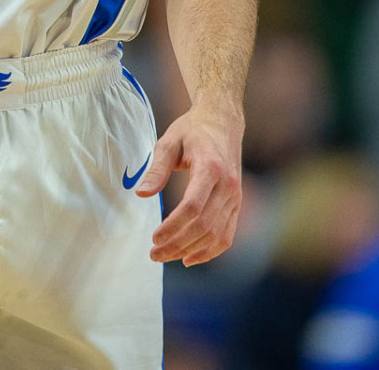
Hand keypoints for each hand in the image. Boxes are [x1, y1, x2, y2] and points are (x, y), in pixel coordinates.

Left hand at [136, 103, 243, 265]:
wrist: (223, 121)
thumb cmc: (193, 130)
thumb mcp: (169, 141)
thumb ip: (157, 169)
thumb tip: (141, 194)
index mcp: (211, 168)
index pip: (193, 207)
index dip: (173, 227)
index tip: (154, 237)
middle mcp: (228, 186)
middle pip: (204, 226)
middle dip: (177, 244)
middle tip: (154, 254)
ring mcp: (236, 197)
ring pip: (216, 235)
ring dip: (190, 251)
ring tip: (165, 256)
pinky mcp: (237, 203)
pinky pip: (227, 235)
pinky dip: (210, 251)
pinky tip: (190, 258)